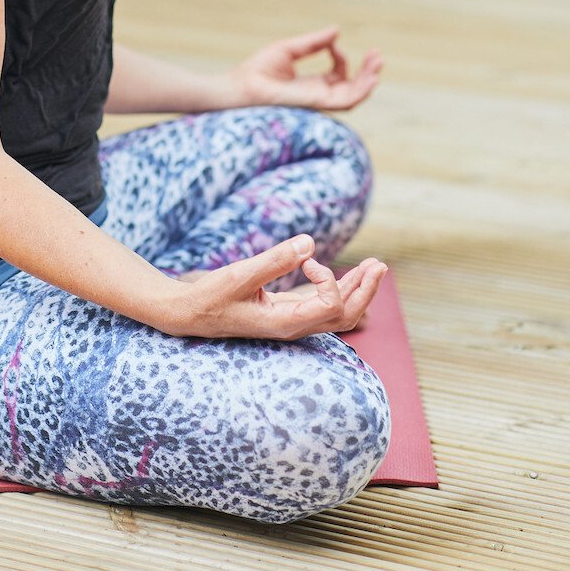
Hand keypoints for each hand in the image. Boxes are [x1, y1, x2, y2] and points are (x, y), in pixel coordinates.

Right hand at [155, 235, 386, 341]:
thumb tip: (310, 243)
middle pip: (344, 316)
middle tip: (379, 264)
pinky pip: (322, 306)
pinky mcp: (286, 313)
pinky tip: (346, 275)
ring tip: (373, 267)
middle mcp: (294, 327)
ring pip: (336, 313)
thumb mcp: (240, 275)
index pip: (330, 306)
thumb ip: (275, 260)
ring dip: (356, 290)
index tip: (306, 259)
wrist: (190, 314)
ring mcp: (291, 322)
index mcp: (286, 323)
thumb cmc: (212, 296)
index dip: (329, 278)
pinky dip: (338, 290)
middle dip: (365, 290)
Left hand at [217, 26, 382, 111]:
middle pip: (351, 87)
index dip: (342, 57)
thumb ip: (314, 43)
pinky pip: (345, 101)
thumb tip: (337, 31)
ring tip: (378, 63)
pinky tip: (370, 77)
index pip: (338, 74)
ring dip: (369, 80)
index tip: (333, 43)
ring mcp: (318, 101)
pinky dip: (360, 90)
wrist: (241, 87)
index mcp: (311, 85)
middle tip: (378, 55)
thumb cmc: (258, 71)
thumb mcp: (289, 49)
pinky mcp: (316, 103)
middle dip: (367, 72)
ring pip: (353, 96)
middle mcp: (317, 96)